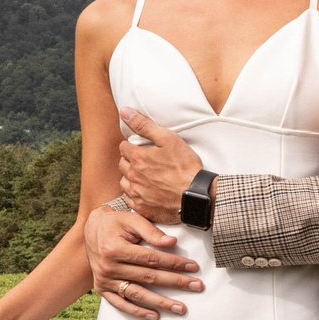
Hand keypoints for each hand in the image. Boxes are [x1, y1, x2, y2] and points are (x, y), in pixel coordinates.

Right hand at [85, 199, 202, 319]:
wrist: (92, 230)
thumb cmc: (116, 223)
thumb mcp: (132, 219)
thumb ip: (151, 231)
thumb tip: (172, 242)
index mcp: (115, 248)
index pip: (150, 258)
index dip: (173, 263)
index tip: (193, 267)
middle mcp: (108, 267)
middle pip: (148, 277)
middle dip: (175, 282)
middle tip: (197, 286)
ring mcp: (104, 280)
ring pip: (137, 294)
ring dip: (160, 302)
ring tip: (180, 308)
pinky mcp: (102, 289)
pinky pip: (120, 304)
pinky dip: (137, 312)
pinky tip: (155, 316)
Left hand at [117, 109, 205, 224]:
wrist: (196, 196)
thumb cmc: (185, 167)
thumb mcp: (168, 138)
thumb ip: (144, 125)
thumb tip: (124, 112)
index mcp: (137, 158)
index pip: (123, 147)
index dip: (133, 146)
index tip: (144, 149)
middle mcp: (133, 176)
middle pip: (122, 164)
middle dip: (131, 161)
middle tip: (147, 163)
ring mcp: (136, 193)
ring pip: (124, 182)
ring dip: (131, 178)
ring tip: (147, 177)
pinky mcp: (141, 208)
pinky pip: (130, 199)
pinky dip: (136, 194)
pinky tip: (148, 191)